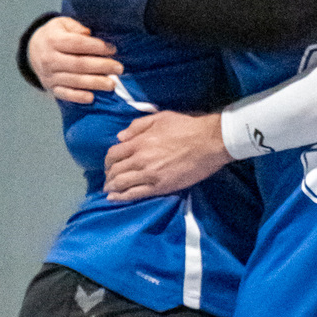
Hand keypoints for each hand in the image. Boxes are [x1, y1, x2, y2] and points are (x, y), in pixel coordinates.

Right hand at [29, 16, 119, 102]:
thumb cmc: (54, 35)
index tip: (112, 49)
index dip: (96, 47)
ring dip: (95, 83)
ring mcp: (49, 75)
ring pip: (74, 80)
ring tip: (112, 84)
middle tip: (119, 68)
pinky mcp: (51, 87)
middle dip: (101, 66)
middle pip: (79, 64)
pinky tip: (92, 98)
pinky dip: (78, 97)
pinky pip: (64, 94)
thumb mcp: (61, 24)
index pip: (77, 44)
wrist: (31, 51)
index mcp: (53, 40)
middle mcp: (50, 59)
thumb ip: (75, 27)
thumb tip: (88, 33)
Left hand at [104, 111, 229, 201]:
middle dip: (108, 175)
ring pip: (122, 184)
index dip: (107, 161)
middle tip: (108, 178)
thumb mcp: (160, 118)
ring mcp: (150, 175)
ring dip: (112, 187)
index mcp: (140, 142)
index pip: (113, 153)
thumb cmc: (186, 127)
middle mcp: (141, 159)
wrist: (209, 142)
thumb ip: (137, 126)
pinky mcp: (161, 186)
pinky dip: (122, 197)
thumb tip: (120, 137)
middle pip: (115, 170)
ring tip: (109, 190)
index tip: (108, 164)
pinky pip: (136, 194)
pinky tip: (115, 198)